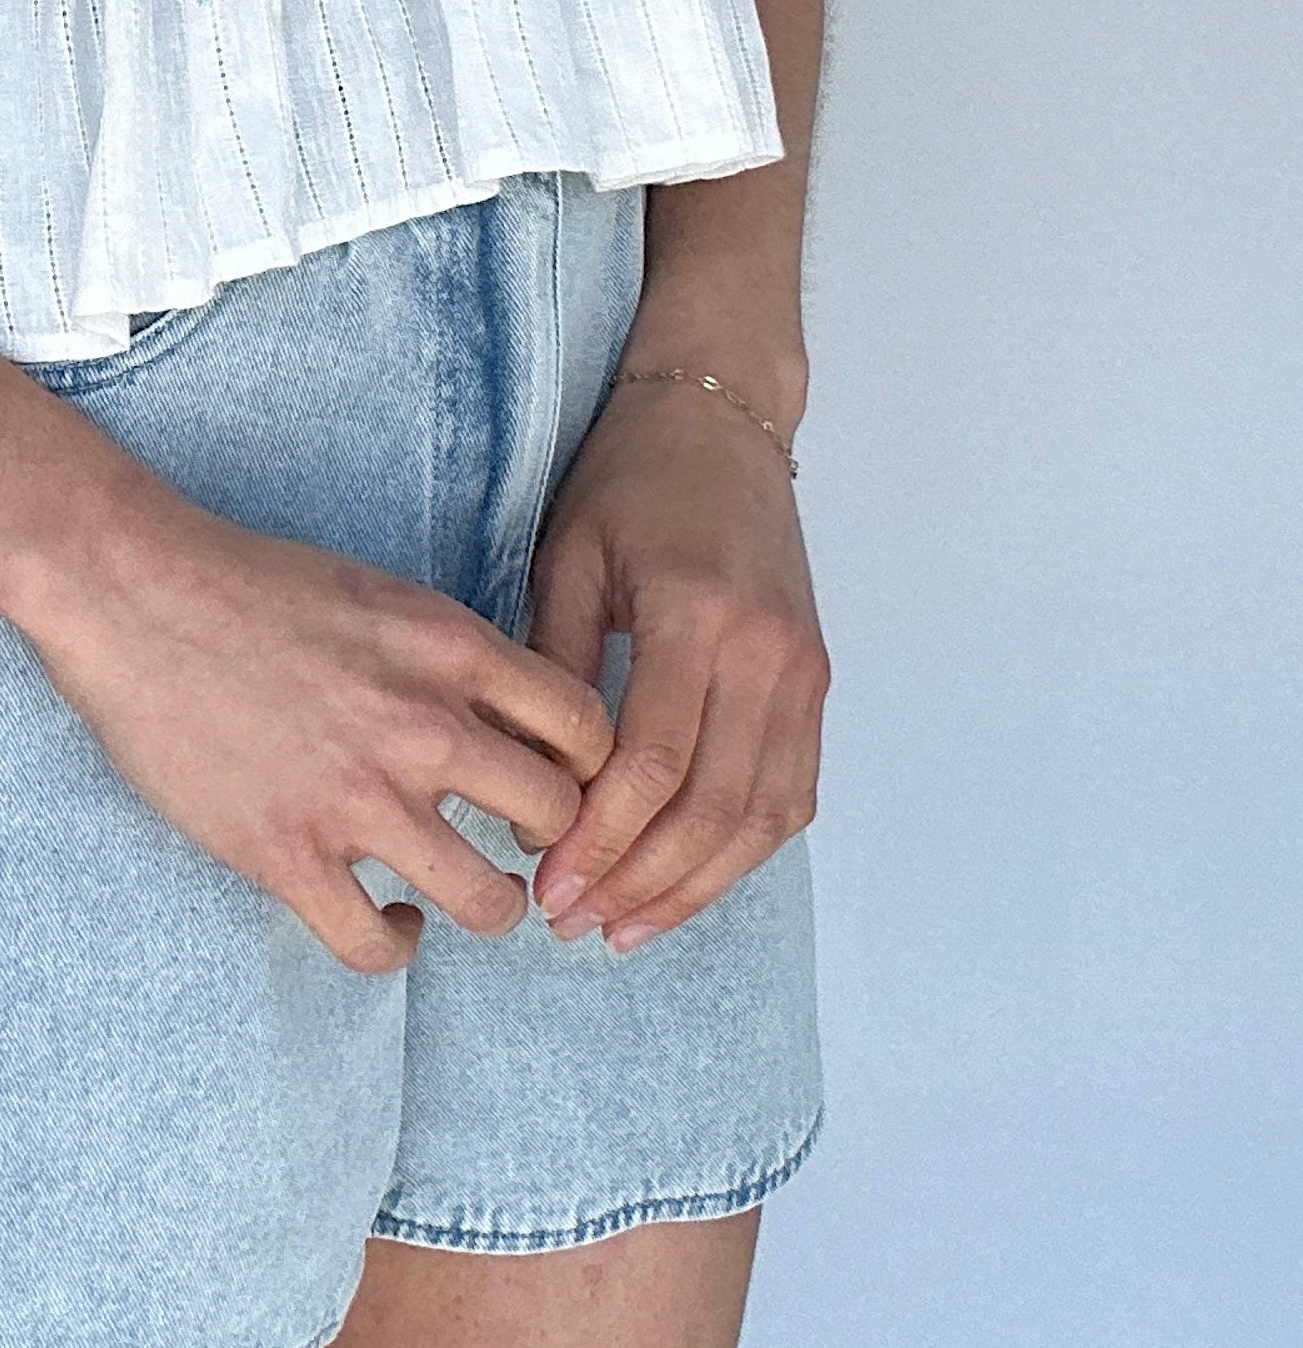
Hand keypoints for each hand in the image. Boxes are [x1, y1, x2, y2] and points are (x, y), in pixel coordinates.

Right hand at [29, 497, 615, 974]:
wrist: (132, 594)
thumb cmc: (249, 582)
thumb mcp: (380, 591)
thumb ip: (449, 656)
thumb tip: (507, 716)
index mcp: (449, 647)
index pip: (587, 727)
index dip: (589, 765)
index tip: (560, 777)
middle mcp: (421, 725)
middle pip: (559, 817)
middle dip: (550, 840)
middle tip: (520, 844)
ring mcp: (356, 797)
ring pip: (489, 902)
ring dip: (491, 905)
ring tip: (466, 891)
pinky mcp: (288, 853)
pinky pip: (378, 947)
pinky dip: (398, 947)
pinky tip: (391, 924)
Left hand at [523, 377, 827, 949]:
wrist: (723, 420)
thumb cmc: (631, 479)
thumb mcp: (570, 557)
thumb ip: (554, 667)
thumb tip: (530, 780)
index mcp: (698, 615)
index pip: (654, 763)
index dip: (601, 839)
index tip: (545, 882)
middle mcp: (767, 652)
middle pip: (712, 805)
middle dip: (639, 880)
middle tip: (570, 921)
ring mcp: (804, 670)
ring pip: (761, 815)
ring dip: (694, 884)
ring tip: (623, 926)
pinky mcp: (817, 681)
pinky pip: (791, 791)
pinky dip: (742, 850)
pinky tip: (686, 882)